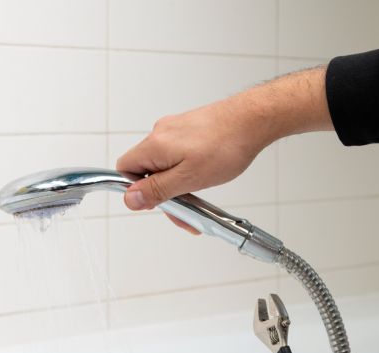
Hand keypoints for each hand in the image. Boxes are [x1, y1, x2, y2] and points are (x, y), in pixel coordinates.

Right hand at [116, 67, 332, 228]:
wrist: (253, 119)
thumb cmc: (227, 146)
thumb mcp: (189, 178)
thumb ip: (156, 190)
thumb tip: (130, 199)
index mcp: (154, 145)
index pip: (125, 169)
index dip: (136, 189)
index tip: (155, 201)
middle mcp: (160, 134)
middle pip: (145, 169)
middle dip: (163, 191)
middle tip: (185, 207)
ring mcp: (174, 130)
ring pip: (163, 164)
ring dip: (176, 182)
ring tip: (199, 192)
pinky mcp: (188, 129)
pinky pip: (177, 154)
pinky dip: (186, 169)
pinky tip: (204, 175)